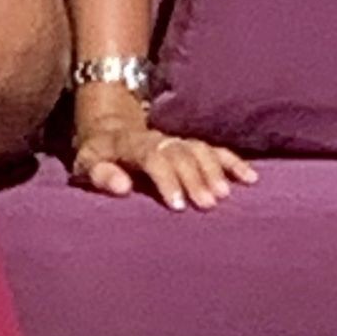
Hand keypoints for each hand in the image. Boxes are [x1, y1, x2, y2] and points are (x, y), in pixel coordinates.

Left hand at [72, 116, 257, 210]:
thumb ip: (101, 175)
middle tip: (206, 205)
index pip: (153, 156)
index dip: (167, 179)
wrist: (109, 130)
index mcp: (131, 143)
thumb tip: (121, 187)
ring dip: (213, 170)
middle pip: (180, 153)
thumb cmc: (98, 157)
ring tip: (224, 195)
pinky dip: (233, 163)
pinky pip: (215, 150)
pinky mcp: (189, 146)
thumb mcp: (86, 164)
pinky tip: (250, 179)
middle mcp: (158, 139)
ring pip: (199, 149)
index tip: (178, 205)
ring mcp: (176, 141)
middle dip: (194, 177)